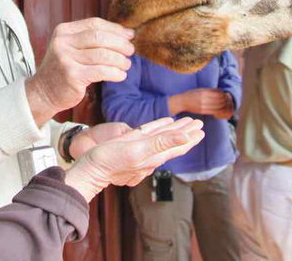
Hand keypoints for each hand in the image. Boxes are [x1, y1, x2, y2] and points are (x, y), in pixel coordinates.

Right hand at [25, 18, 134, 125]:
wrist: (44, 92)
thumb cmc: (64, 69)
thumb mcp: (72, 48)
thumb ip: (93, 39)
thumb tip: (128, 33)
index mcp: (63, 31)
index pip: (94, 24)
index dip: (115, 28)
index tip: (129, 35)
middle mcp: (62, 42)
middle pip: (99, 37)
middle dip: (119, 43)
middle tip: (131, 51)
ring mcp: (65, 58)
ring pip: (102, 54)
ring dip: (119, 60)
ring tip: (126, 65)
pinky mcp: (71, 75)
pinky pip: (101, 71)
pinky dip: (115, 73)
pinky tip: (120, 76)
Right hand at [63, 117, 204, 201]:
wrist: (89, 169)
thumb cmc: (109, 161)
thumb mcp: (137, 150)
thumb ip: (161, 143)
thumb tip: (185, 138)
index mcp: (154, 156)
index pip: (177, 145)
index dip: (190, 137)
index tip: (202, 129)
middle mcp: (149, 154)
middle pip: (172, 141)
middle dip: (186, 133)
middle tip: (198, 123)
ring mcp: (139, 150)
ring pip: (161, 137)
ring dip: (174, 130)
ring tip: (184, 122)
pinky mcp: (129, 145)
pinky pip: (148, 134)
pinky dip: (158, 128)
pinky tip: (161, 124)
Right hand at [169, 88, 233, 118]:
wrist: (181, 102)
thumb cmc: (191, 95)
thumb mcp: (200, 90)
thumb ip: (209, 90)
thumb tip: (220, 91)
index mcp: (204, 91)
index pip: (218, 93)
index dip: (224, 94)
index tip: (225, 96)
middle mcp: (204, 98)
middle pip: (219, 100)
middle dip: (225, 101)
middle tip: (227, 102)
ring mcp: (203, 105)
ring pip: (218, 106)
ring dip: (223, 107)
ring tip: (224, 107)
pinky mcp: (202, 111)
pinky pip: (213, 111)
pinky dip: (218, 111)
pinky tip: (219, 112)